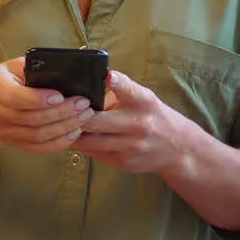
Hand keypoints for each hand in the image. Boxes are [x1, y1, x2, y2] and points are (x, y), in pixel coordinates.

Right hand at [0, 57, 94, 155]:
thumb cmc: (3, 80)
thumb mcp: (10, 66)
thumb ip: (29, 66)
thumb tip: (58, 67)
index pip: (16, 97)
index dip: (40, 99)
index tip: (61, 95)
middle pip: (32, 119)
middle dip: (62, 112)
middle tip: (83, 104)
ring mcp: (3, 131)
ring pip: (37, 136)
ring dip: (64, 127)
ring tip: (84, 116)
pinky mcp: (13, 143)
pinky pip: (38, 149)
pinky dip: (58, 143)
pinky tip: (74, 132)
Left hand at [73, 70, 192, 173]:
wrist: (178, 149)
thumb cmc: (153, 116)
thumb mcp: (142, 98)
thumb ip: (118, 92)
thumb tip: (86, 89)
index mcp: (143, 102)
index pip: (129, 89)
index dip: (116, 82)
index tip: (107, 76)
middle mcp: (138, 124)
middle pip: (96, 121)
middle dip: (75, 116)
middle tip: (61, 110)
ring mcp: (130, 146)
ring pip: (90, 141)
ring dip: (74, 133)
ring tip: (64, 125)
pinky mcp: (124, 162)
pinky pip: (95, 154)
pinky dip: (84, 145)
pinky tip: (79, 138)